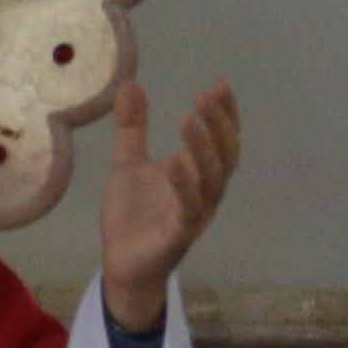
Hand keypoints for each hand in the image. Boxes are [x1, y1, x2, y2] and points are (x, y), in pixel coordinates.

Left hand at [99, 76, 242, 328]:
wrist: (121, 264)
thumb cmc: (131, 216)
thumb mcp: (127, 163)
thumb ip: (133, 127)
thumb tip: (130, 83)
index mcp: (197, 175)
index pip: (222, 140)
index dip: (226, 114)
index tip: (220, 85)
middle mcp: (204, 193)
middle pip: (225, 156)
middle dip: (220, 125)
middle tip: (206, 97)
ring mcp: (195, 214)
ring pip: (212, 180)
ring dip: (204, 148)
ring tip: (190, 119)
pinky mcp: (178, 235)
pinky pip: (189, 209)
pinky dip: (184, 184)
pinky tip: (174, 161)